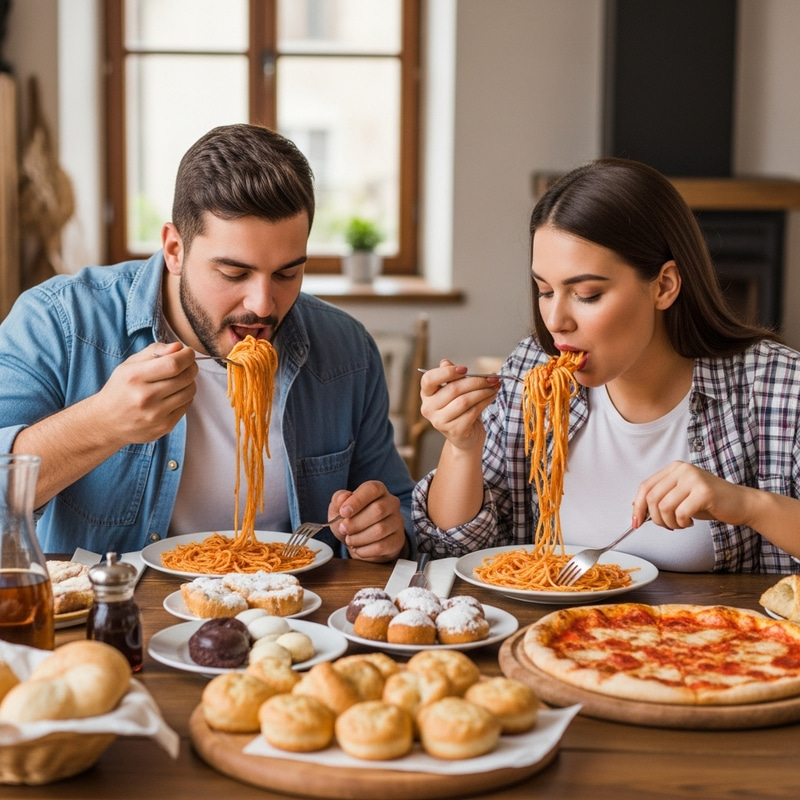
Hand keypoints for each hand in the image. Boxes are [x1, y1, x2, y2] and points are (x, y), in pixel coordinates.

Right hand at [91, 342, 197, 445]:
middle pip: (184, 377)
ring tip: (180, 378)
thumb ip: (154, 351)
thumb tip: (178, 347)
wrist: (106, 422)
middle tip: (188, 364)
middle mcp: (145, 397)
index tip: (188, 352)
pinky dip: (185, 397)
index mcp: (134, 377)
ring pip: (189, 392)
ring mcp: (155, 414)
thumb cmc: (120, 390)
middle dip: (191, 367)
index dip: (187, 356)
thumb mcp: (129, 365)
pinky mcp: (164, 426)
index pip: (173, 364)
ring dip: (190, 382)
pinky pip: (186, 406)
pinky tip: (175, 394)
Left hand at [328, 481, 407, 561]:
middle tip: (343, 529)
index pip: (372, 489)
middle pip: (378, 510)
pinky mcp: (398, 539)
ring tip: (349, 540)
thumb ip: (338, 499)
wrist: (362, 541)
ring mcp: (397, 521)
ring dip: (359, 538)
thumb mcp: (339, 508)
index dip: (357, 501)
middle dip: (355, 523)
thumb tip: (343, 497)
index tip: (343, 513)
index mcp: (378, 490)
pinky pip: (382, 546)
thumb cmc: (351, 520)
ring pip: (380, 530)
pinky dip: (365, 550)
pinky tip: (358, 548)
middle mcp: (391, 503)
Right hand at [419, 360, 499, 451]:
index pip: (428, 379)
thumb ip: (451, 377)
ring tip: (494, 387)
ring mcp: (440, 422)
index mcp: (426, 395)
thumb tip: (446, 362)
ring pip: (465, 400)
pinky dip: (486, 401)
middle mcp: (428, 409)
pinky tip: (492, 396)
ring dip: (483, 391)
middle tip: (491, 378)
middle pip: (453, 389)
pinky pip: (473, 411)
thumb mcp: (456, 391)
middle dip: (476, 381)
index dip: (446, 372)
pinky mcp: (454, 430)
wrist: (466, 437)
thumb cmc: (461, 410)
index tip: (465, 369)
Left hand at [634, 460, 750, 529]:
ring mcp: (693, 479)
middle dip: (655, 519)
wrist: (741, 503)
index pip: (645, 487)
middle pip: (652, 498)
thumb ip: (660, 498)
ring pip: (665, 507)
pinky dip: (682, 523)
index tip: (636, 522)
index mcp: (673, 468)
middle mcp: (682, 470)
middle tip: (668, 526)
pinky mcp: (705, 492)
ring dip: (670, 522)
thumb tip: (636, 507)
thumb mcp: (680, 497)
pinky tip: (690, 522)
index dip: (638, 507)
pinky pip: (681, 513)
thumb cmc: (709, 502)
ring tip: (681, 524)